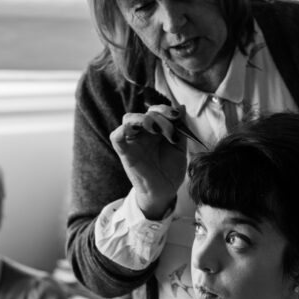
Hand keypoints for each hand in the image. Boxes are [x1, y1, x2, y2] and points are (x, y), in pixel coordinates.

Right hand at [110, 104, 187, 219]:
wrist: (165, 191)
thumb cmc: (170, 170)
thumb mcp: (179, 147)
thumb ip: (180, 128)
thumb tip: (182, 107)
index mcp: (156, 130)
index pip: (156, 110)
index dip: (166, 109)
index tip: (178, 116)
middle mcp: (143, 133)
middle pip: (144, 113)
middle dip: (159, 116)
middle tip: (170, 129)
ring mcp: (133, 142)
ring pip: (128, 119)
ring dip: (142, 119)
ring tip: (155, 129)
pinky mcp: (125, 152)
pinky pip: (116, 137)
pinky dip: (120, 131)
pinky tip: (132, 130)